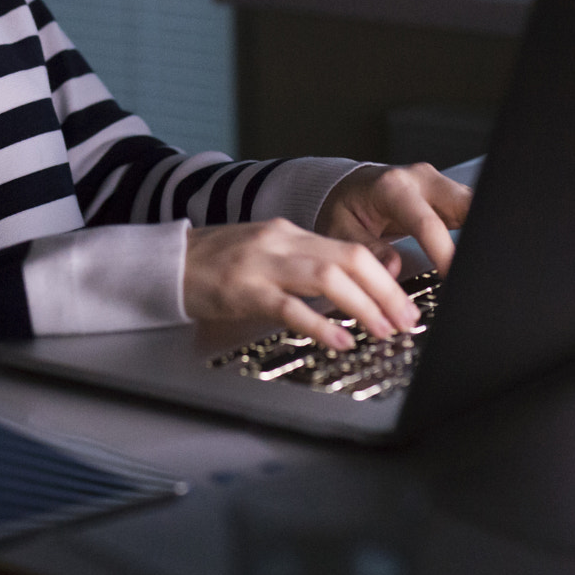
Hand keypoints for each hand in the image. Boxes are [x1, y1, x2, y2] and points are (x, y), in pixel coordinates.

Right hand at [183, 218, 419, 350]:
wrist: (167, 263)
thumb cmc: (217, 265)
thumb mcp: (268, 255)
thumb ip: (307, 265)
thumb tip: (355, 286)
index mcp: (290, 234)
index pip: (352, 249)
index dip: (386, 278)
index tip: (405, 304)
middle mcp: (281, 242)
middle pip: (349, 259)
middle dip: (385, 291)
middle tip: (406, 320)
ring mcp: (262, 263)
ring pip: (327, 277)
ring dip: (363, 306)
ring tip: (383, 331)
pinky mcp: (243, 289)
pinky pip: (289, 305)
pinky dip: (320, 323)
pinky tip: (339, 339)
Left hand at [314, 163, 471, 275]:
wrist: (348, 188)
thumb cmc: (344, 208)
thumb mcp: (342, 230)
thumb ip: (368, 250)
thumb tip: (392, 270)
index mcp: (392, 187)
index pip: (427, 222)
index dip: (444, 253)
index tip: (454, 278)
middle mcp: (421, 179)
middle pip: (465, 203)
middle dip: (480, 233)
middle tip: (482, 270)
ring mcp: (438, 184)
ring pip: (476, 203)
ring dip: (482, 233)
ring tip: (483, 267)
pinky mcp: (448, 195)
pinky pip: (473, 210)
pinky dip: (479, 231)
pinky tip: (479, 254)